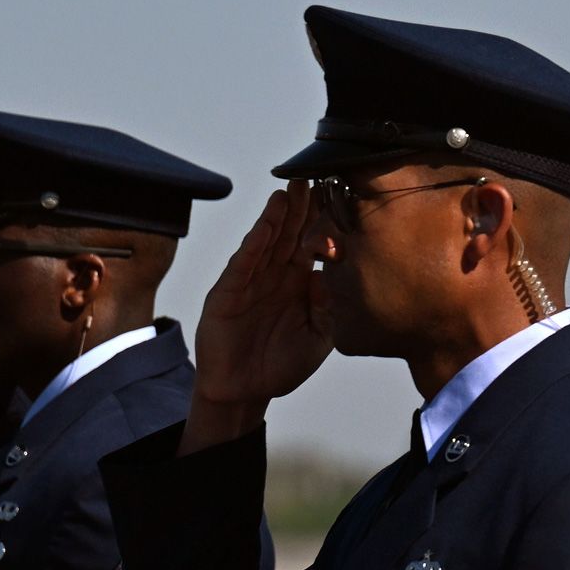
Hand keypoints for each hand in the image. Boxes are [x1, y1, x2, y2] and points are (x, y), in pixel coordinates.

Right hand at [183, 182, 333, 453]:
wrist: (245, 392)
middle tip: (314, 177)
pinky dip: (255, 243)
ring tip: (289, 191)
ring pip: (267, 242)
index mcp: (300, 283)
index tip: (341, 197)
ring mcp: (251, 282)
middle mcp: (276, 276)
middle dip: (302, 206)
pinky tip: (266, 224)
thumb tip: (336, 272)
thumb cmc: (281, 364)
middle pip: (291, 233)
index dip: (325, 222)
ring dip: (278, 217)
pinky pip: (244, 264)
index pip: (314, 243)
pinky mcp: (228, 293)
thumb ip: (330, 306)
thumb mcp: (319, 334)